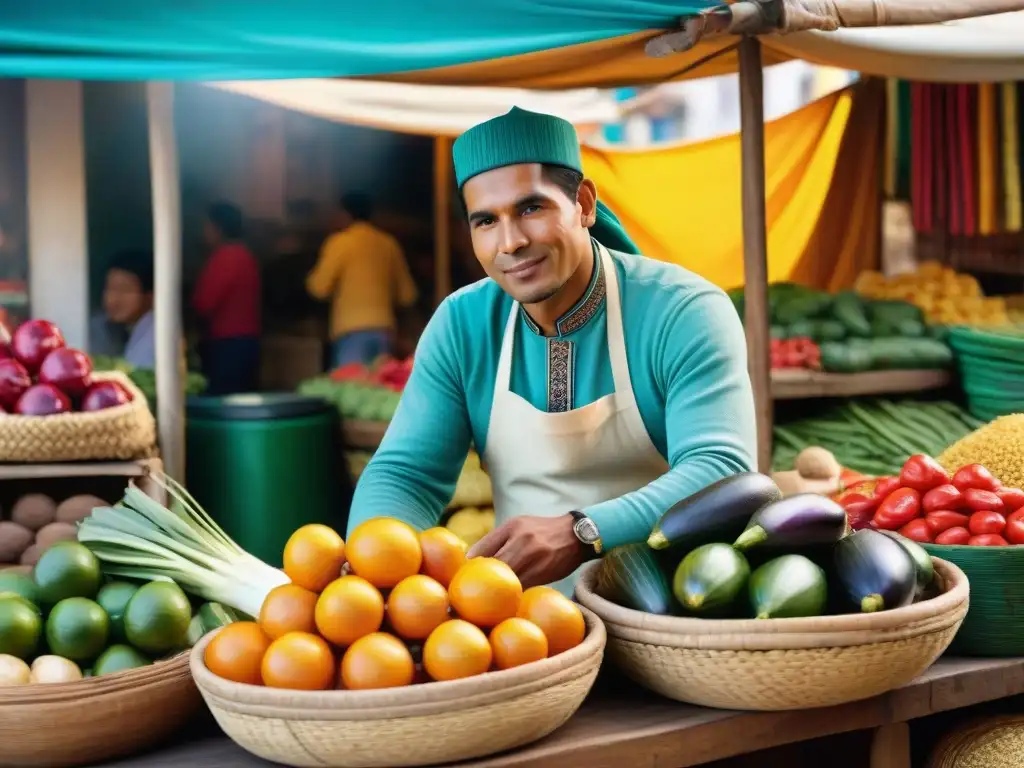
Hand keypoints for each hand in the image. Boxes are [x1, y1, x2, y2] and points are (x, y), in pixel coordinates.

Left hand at [467, 514, 584, 588]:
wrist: (577, 535)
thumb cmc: (542, 531)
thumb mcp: (518, 525)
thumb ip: (496, 539)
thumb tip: (470, 559)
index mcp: (512, 527)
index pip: (481, 549)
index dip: (469, 566)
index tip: (464, 576)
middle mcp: (521, 540)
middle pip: (492, 566)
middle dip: (481, 579)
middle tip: (471, 591)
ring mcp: (533, 557)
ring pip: (507, 579)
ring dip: (497, 589)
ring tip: (487, 598)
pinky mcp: (543, 573)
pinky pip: (522, 587)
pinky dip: (513, 593)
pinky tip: (508, 598)